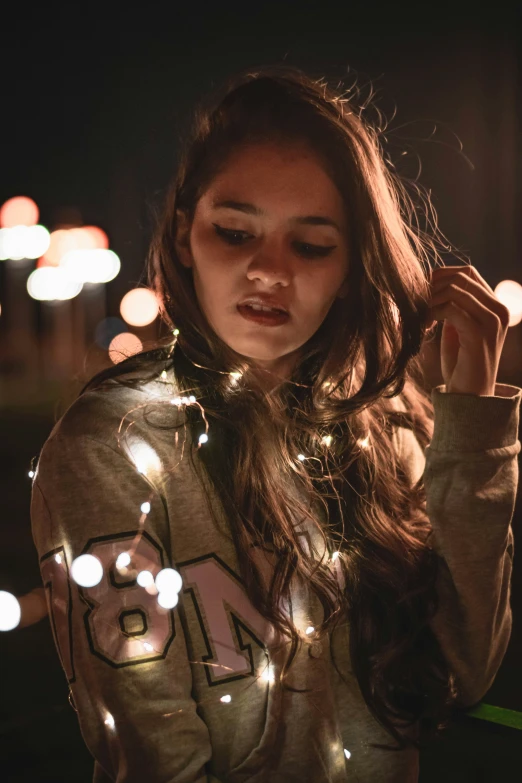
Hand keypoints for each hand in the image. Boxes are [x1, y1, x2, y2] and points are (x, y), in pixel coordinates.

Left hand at [421, 265, 509, 395]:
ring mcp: (492, 321)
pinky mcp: (480, 333)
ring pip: (455, 290)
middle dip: (432, 287)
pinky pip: (451, 309)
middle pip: (460, 278)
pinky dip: (431, 313)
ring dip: (429, 301)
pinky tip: (423, 326)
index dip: (440, 276)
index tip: (421, 292)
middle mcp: (499, 310)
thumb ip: (453, 307)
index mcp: (495, 306)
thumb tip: (433, 285)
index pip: (467, 273)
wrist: (469, 396)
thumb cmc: (460, 364)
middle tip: (414, 304)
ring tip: (417, 317)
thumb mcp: (457, 329)